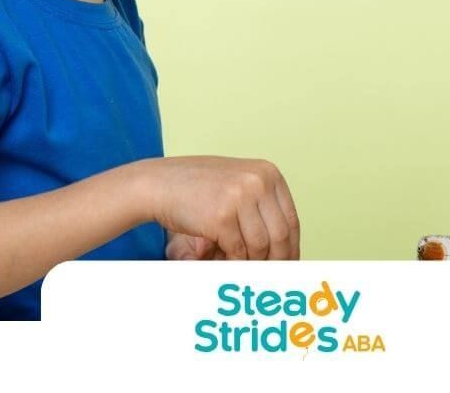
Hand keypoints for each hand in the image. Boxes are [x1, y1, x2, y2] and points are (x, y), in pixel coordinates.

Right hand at [143, 156, 299, 260]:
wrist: (159, 183)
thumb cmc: (197, 187)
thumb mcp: (238, 183)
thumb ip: (262, 206)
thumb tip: (285, 246)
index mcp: (268, 173)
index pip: (291, 219)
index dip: (291, 247)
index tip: (288, 265)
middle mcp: (258, 182)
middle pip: (280, 235)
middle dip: (276, 261)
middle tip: (271, 276)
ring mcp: (240, 197)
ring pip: (260, 246)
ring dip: (252, 263)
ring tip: (243, 268)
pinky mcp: (222, 216)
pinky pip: (237, 251)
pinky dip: (233, 262)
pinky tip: (225, 262)